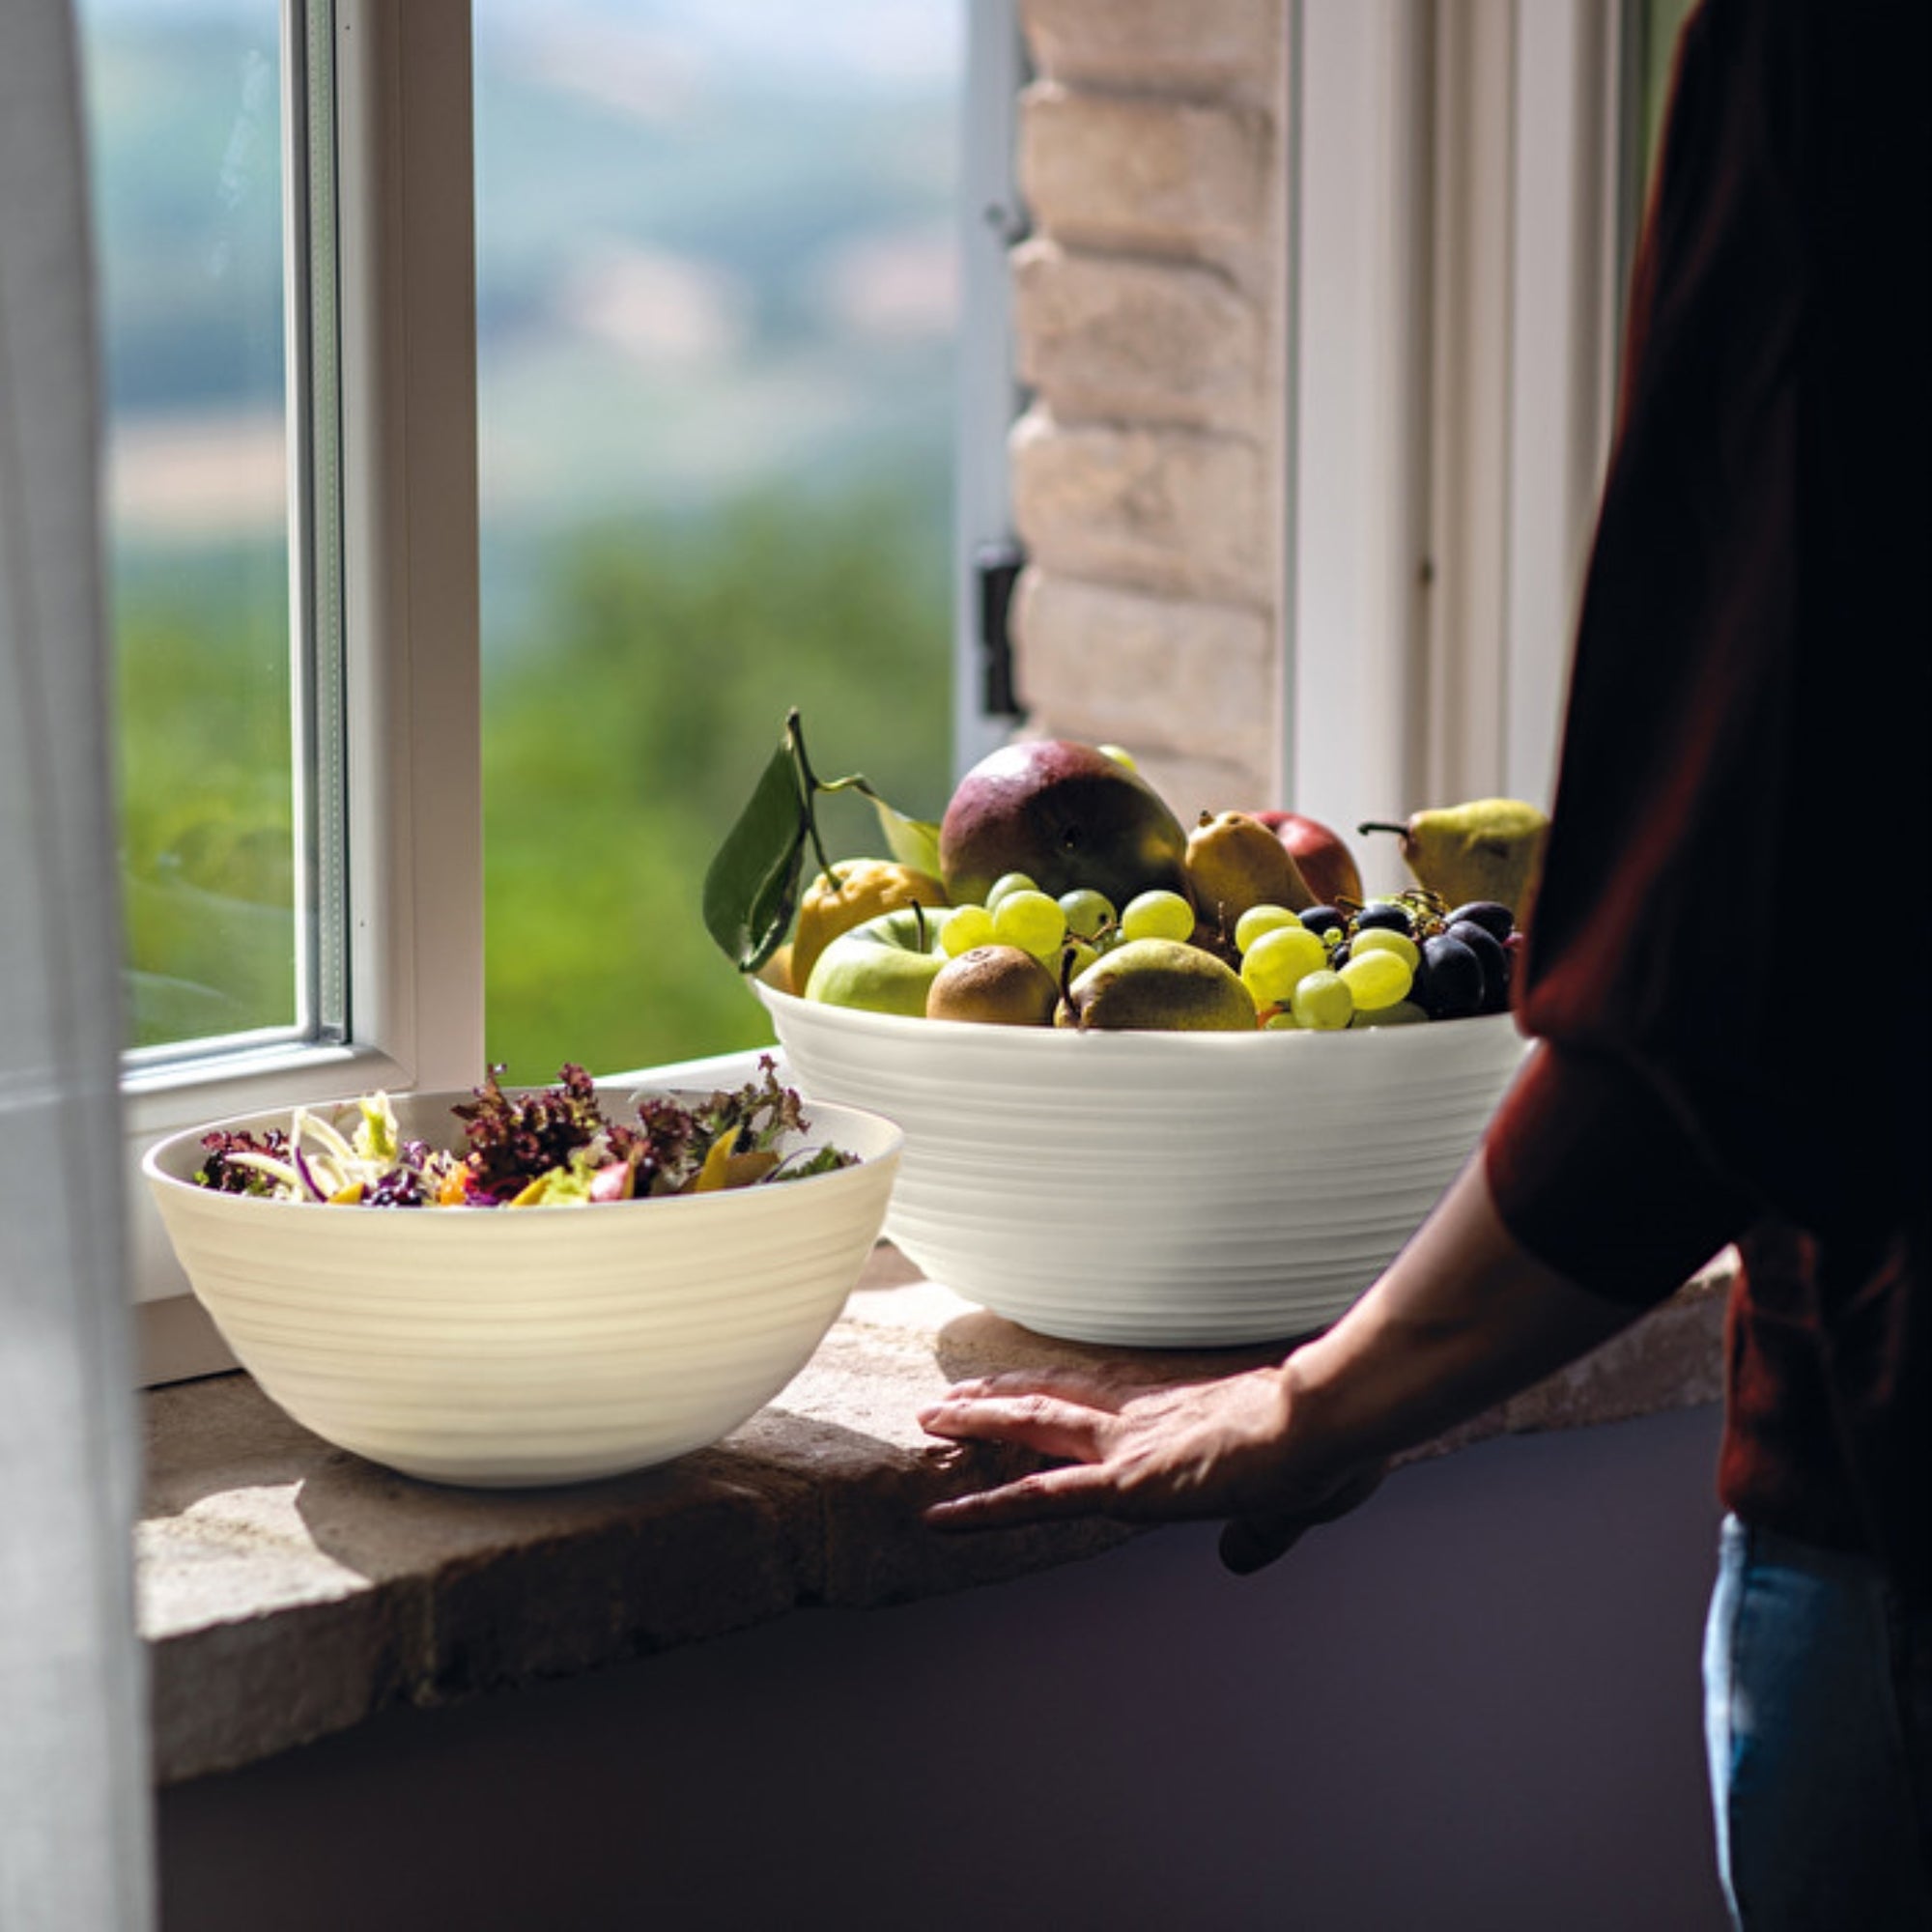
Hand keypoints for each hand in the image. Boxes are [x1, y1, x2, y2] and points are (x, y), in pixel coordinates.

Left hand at [917, 1363, 1385, 1573]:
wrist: (1330, 1419)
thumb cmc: (1328, 1446)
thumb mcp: (1294, 1503)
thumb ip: (1260, 1534)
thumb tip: (1237, 1559)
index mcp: (1179, 1420)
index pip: (1104, 1406)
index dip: (1064, 1402)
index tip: (1034, 1397)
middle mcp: (1143, 1423)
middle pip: (1055, 1401)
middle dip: (1003, 1399)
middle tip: (954, 1396)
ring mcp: (1128, 1448)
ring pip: (1033, 1428)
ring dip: (978, 1424)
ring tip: (929, 1420)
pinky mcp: (1125, 1484)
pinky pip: (1037, 1498)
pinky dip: (985, 1509)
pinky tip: (944, 1520)